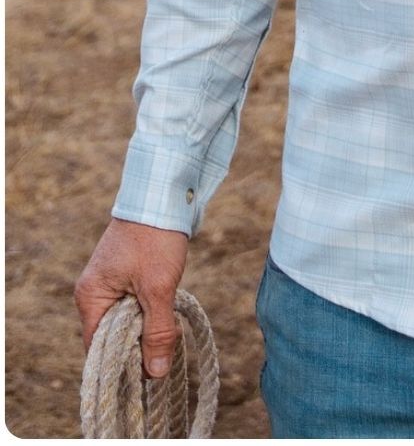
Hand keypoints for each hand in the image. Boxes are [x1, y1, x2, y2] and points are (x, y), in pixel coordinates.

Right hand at [75, 218, 189, 377]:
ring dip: (147, 326)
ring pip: (126, 321)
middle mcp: (94, 292)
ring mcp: (109, 282)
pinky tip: (167, 308)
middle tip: (164, 349)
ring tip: (168, 327)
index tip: (148, 372)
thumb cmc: (155, 238)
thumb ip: (157, 331)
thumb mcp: (159, 288)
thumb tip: (155, 374)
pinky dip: (150, 310)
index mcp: (91, 297)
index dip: (122, 364)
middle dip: (138, 345)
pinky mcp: (125, 274)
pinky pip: (133, 304)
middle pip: (112, 337)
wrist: (163, 193)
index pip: (97, 349)